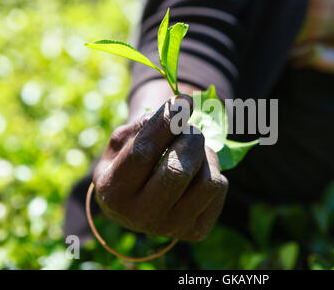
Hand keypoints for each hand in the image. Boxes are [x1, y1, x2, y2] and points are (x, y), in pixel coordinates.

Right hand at [93, 94, 227, 241]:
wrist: (138, 204)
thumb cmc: (129, 163)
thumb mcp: (124, 142)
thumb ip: (146, 124)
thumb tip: (182, 105)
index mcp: (114, 191)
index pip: (144, 152)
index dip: (166, 122)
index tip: (182, 101)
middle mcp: (140, 217)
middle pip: (178, 170)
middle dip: (191, 139)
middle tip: (190, 128)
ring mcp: (171, 228)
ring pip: (207, 181)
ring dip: (205, 155)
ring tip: (193, 150)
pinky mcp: (196, 231)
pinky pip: (219, 189)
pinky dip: (213, 170)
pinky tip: (198, 171)